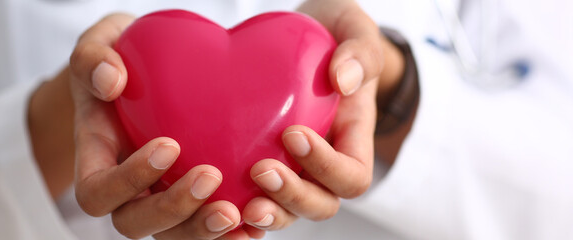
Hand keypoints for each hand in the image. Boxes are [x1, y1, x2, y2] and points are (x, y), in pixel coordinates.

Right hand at [69, 13, 263, 239]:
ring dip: (203, 231)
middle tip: (210, 177)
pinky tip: (257, 222)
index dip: (128, 180)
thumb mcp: (99, 43)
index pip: (97, 192)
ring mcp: (160, 196)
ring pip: (174, 235)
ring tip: (238, 213)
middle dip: (172, 209)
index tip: (168, 144)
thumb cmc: (119, 58)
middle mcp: (126, 188)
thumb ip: (92, 57)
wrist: (146, 69)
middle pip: (134, 223)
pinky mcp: (193, 198)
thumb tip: (109, 80)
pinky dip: (231, 232)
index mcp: (97, 157)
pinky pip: (206, 228)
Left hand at [240, 0, 406, 230]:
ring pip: (286, 211)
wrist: (307, 38)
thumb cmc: (335, 35)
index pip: (351, 176)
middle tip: (261, 171)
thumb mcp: (354, 30)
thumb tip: (344, 81)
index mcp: (352, 139)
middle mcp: (324, 164)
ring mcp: (293, 168)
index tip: (293, 133)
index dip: (325, 166)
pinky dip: (237, 210)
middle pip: (320, 204)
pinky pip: (253, 199)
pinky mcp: (261, 164)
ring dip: (266, 213)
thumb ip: (360, 52)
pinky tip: (213, 205)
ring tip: (239, 206)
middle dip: (292, 196)